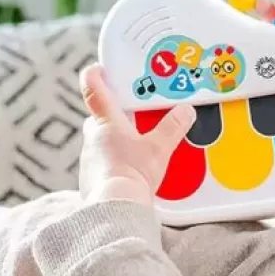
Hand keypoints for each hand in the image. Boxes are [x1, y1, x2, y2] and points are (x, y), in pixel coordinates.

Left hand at [79, 63, 195, 206]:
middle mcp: (93, 139)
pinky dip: (115, 165)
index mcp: (106, 123)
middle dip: (114, 116)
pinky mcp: (91, 180)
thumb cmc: (132, 173)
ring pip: (101, 143)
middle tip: (132, 116)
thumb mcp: (159, 148)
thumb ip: (173, 127)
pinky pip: (103, 166)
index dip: (95, 76)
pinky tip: (131, 172)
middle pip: (99, 118)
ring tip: (138, 149)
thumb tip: (185, 112)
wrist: (115, 207)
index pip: (93, 90)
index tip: (98, 68)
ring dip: (115, 143)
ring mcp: (89, 160)